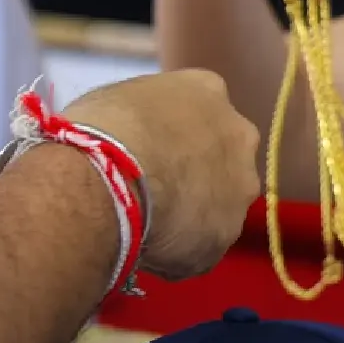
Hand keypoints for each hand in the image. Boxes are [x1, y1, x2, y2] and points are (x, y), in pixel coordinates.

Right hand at [62, 70, 260, 281]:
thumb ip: (147, 115)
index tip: (152, 151)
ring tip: (146, 224)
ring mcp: (239, 191)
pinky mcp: (224, 238)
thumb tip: (138, 135)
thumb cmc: (104, 127)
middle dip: (197, 174)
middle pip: (222, 159)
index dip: (175, 135)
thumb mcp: (121, 98)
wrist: (110, 178)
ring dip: (190, 216)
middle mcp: (239, 136)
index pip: (202, 112)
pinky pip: (200, 247)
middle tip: (157, 189)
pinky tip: (145, 247)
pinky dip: (177, 252)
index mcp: (209, 91)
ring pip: (217, 207)